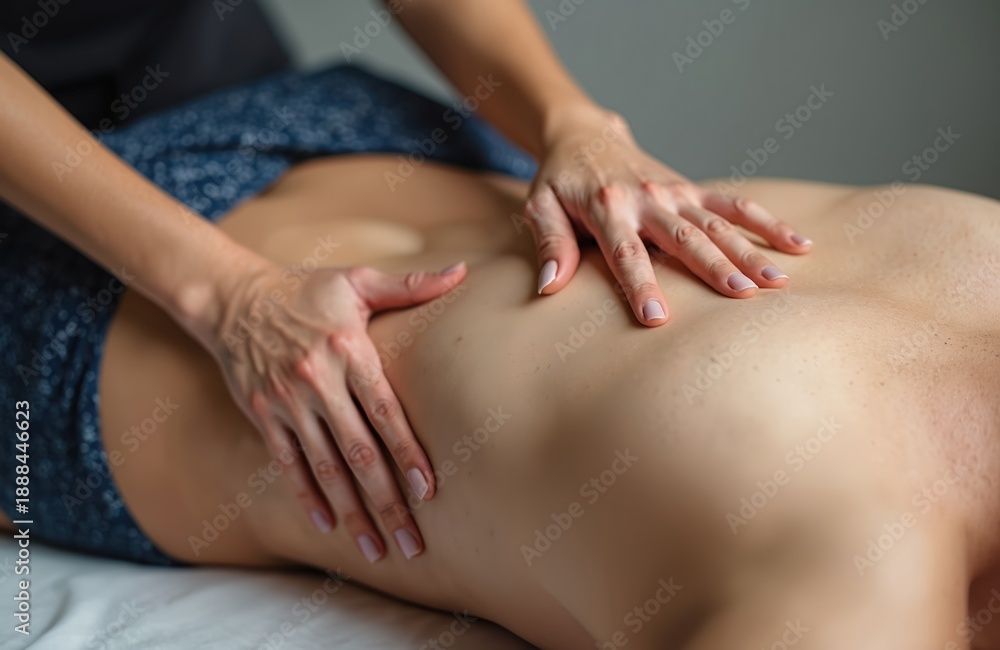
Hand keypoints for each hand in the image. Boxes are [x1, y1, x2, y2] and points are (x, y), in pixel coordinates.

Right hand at [209, 258, 467, 561]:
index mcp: (348, 350)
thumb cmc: (305, 289)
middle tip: (412, 542)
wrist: (232, 297)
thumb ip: (410, 285)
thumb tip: (463, 271)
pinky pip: (288, 464)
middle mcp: (318, 381)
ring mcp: (287, 402)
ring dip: (352, 511)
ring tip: (376, 548)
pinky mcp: (264, 415)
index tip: (428, 489)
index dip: (407, 452)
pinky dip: (307, 496)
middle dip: (387, 501)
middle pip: (359, 452)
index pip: (385, 411)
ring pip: (325, 467)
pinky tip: (328, 525)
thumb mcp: (356, 280)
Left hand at [524, 107, 812, 323]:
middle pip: (684, 238)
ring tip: (778, 280)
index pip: (626, 253)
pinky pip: (733, 204)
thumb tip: (548, 285)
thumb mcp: (540, 206)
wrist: (584, 135)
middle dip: (714, 267)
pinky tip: (797, 245)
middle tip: (743, 295)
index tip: (657, 318)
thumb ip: (549, 243)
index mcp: (606, 206)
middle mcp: (647, 198)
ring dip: (749, 251)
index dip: (641, 285)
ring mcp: (674, 192)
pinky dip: (765, 222)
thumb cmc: (559, 180)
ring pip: (716, 224)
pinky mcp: (691, 188)